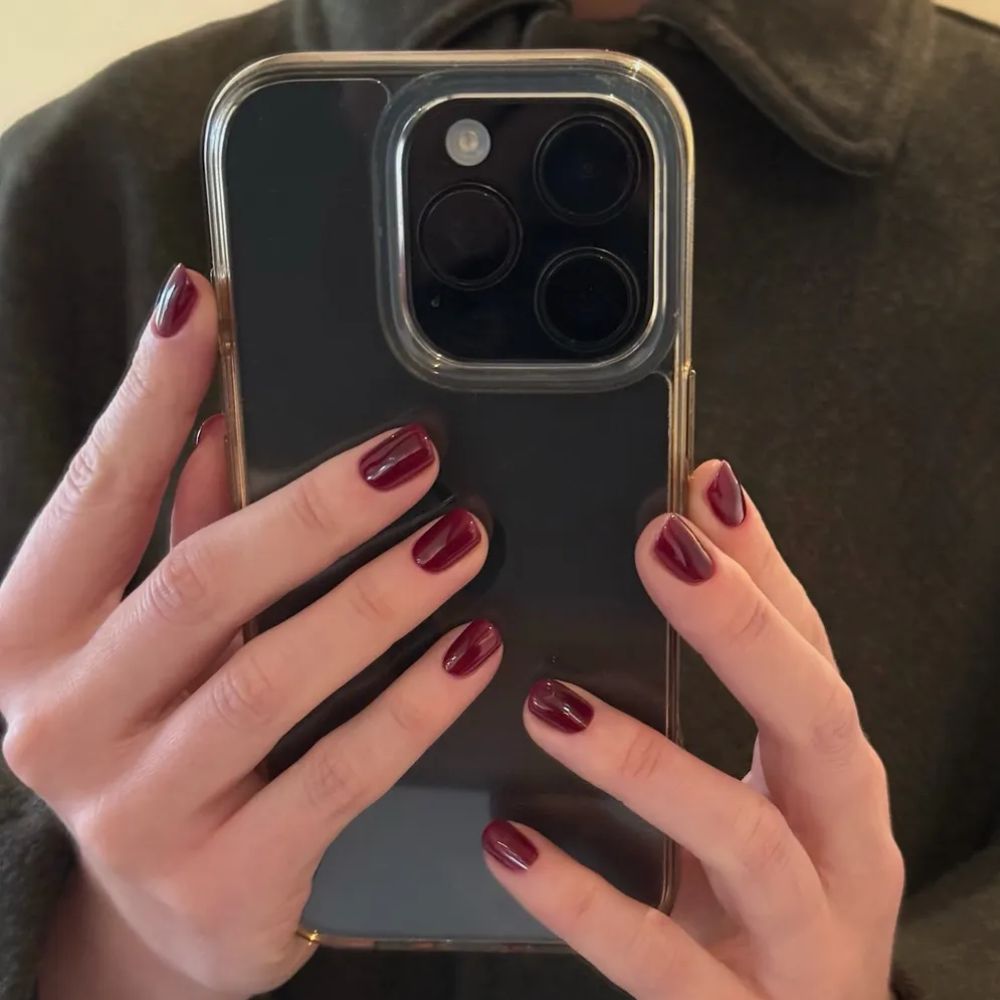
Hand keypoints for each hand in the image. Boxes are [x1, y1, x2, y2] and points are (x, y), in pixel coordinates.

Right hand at [0, 267, 499, 999]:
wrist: (165, 914)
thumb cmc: (160, 739)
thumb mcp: (147, 640)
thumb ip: (177, 530)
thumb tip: (216, 412)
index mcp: (31, 638)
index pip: (94, 494)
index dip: (150, 394)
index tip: (204, 304)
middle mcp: (61, 722)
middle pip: (202, 586)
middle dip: (316, 512)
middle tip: (414, 457)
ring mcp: (135, 813)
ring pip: (273, 680)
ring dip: (379, 601)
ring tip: (462, 542)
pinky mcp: (221, 883)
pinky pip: (338, 776)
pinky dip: (412, 706)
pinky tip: (474, 653)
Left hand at [483, 461, 903, 999]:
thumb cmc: (767, 901)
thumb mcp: (760, 794)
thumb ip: (722, 701)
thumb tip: (671, 558)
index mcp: (835, 782)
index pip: (813, 653)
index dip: (764, 571)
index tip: (701, 486)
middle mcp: (841, 851)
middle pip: (814, 724)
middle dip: (740, 630)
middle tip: (661, 549)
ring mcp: (800, 940)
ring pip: (743, 839)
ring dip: (650, 762)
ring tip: (552, 703)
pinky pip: (659, 959)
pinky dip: (586, 899)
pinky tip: (510, 846)